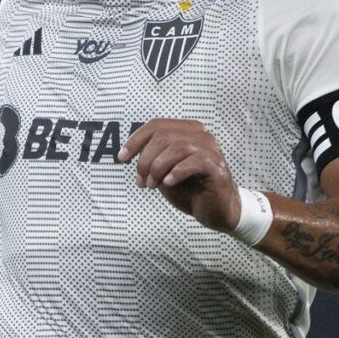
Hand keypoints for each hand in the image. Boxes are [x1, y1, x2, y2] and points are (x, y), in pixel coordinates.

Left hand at [119, 119, 239, 230]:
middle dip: (145, 160)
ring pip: (176, 147)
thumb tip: (132, 150)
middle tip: (141, 181)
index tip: (122, 158)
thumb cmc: (191, 191)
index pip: (156, 125)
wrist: (216, 212)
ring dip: (157, 168)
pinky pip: (192, 162)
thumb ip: (152, 158)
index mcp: (188, 132)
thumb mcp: (164, 172)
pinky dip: (175, 173)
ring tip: (152, 186)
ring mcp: (211, 150)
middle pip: (163, 136)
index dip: (135, 140)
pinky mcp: (216, 167)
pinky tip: (168, 184)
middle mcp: (201, 136)